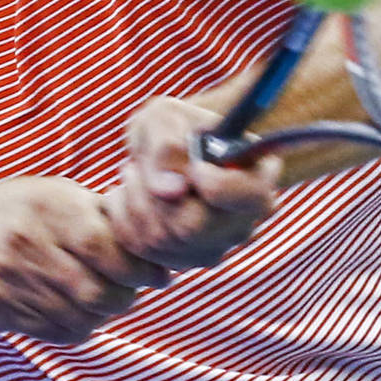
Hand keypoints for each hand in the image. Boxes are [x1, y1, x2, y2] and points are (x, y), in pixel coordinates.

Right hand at [0, 177, 170, 343]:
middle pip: (94, 291)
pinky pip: (56, 332)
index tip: (158, 275)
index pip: (104, 247)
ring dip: (105, 315)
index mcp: (45, 207)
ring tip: (107, 299)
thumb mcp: (59, 194)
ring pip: (79, 318)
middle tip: (133, 291)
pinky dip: (80, 327)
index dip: (139, 268)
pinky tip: (78, 309)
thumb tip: (158, 237)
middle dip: (126, 297)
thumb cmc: (25, 211)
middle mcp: (22, 243)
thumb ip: (103, 214)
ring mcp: (5, 279)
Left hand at [106, 96, 282, 269]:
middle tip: (136, 165)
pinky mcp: (184, 262)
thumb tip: (170, 191)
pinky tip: (126, 195)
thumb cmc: (172, 126)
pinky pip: (143, 252)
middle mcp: (243, 220)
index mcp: (258, 177)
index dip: (214, 184)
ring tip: (131, 171)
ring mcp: (214, 247)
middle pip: (194, 227)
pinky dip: (123, 220)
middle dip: (153, 195)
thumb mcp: (167, 118)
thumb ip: (168, 146)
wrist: (162, 148)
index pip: (248, 197)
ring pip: (162, 241)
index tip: (192, 165)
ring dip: (133, 202)